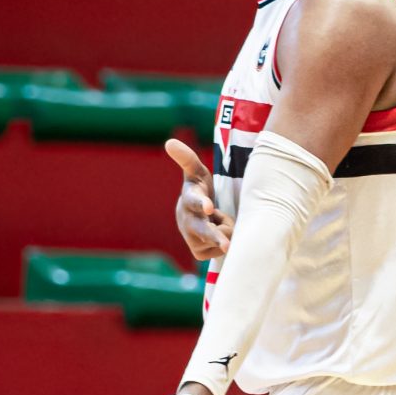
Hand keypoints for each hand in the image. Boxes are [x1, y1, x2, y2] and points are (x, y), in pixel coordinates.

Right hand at [166, 138, 234, 261]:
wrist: (195, 216)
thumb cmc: (200, 190)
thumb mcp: (197, 172)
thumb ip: (186, 158)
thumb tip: (169, 142)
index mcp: (189, 198)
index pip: (195, 200)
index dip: (202, 203)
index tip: (208, 207)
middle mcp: (187, 220)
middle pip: (205, 230)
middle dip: (215, 237)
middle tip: (226, 245)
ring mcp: (191, 239)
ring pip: (220, 239)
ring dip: (226, 230)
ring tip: (218, 221)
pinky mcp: (198, 253)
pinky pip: (219, 251)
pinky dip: (222, 242)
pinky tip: (216, 235)